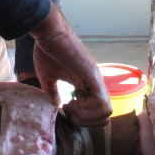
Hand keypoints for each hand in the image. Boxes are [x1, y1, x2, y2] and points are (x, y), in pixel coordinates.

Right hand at [28, 3, 111, 126]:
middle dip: (85, 121)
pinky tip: (72, 100)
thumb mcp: (49, 76)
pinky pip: (101, 103)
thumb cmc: (48, 50)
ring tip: (70, 105)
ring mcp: (95, 80)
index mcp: (86, 84)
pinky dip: (86, 110)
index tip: (64, 109)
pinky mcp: (92, 76)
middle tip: (68, 111)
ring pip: (106, 112)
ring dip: (85, 116)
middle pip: (104, 116)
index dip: (81, 118)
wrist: (49, 32)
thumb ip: (53, 92)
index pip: (96, 112)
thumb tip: (55, 106)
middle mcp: (95, 83)